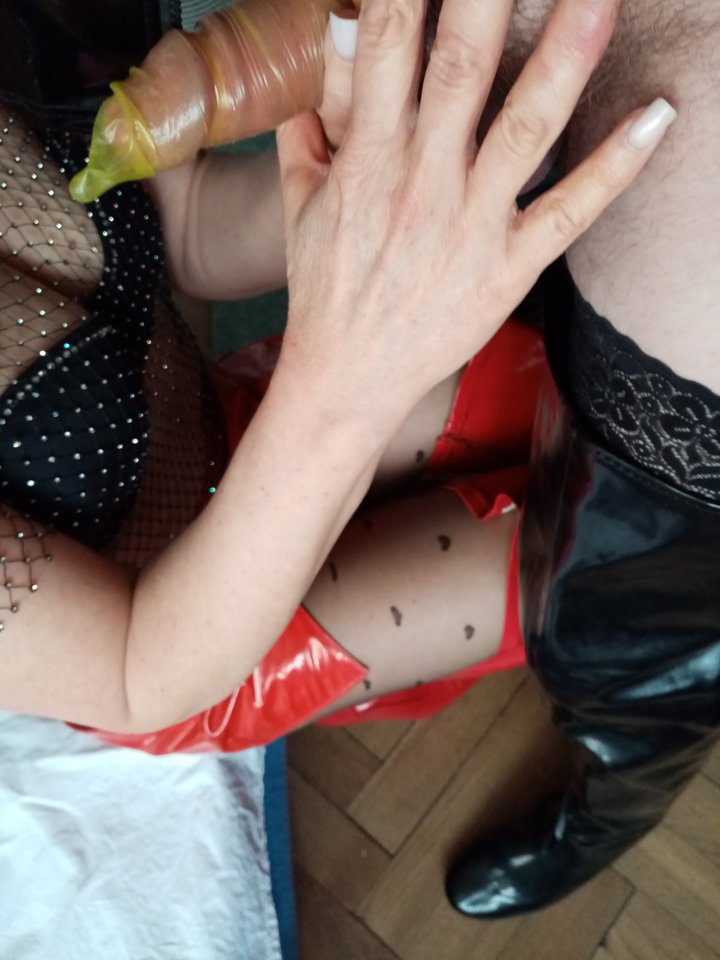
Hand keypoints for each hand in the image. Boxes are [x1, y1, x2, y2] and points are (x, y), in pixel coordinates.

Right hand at [276, 0, 675, 414]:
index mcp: (367, 157)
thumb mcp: (302, 199)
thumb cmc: (327, 285)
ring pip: (526, 130)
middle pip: (462, 69)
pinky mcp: (510, 268)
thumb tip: (332, 35)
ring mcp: (472, 226)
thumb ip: (311, 118)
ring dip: (567, 57)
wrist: (349, 374)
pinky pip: (569, 212)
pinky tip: (657, 117)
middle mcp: (422, 183)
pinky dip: (614, 167)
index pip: (386, 45)